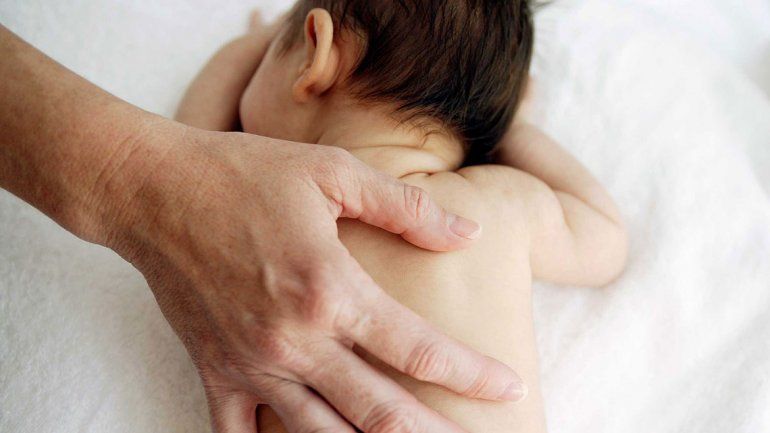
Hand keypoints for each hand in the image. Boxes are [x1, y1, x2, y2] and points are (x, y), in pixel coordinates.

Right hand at [99, 121, 526, 432]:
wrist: (153, 190)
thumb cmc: (244, 173)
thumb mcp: (333, 173)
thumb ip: (406, 208)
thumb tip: (469, 234)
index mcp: (330, 288)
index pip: (417, 348)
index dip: (469, 373)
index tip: (506, 386)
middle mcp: (295, 339)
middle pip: (379, 412)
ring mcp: (252, 365)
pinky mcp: (215, 371)